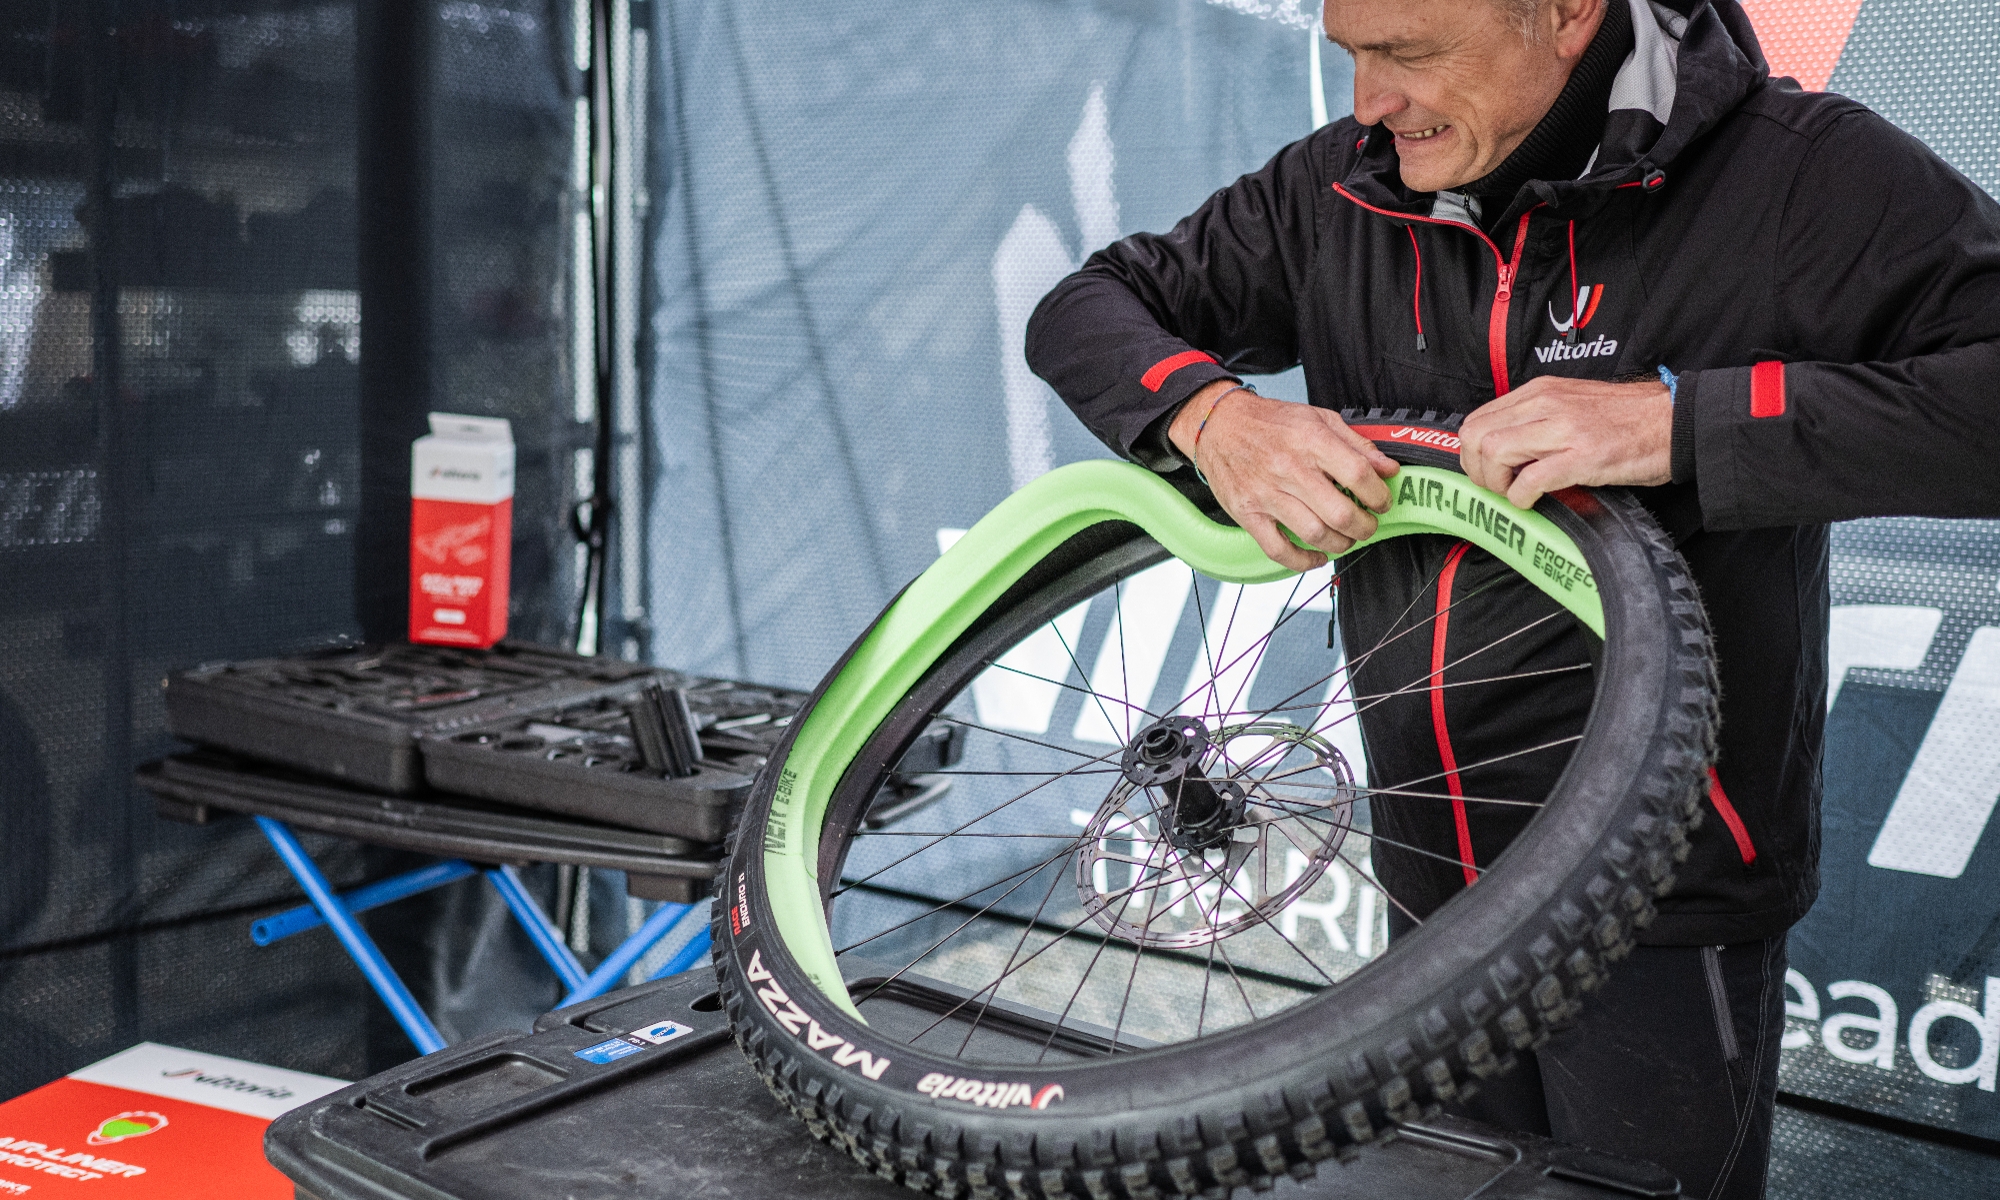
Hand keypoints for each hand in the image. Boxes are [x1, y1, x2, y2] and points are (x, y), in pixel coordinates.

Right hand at [1169, 382, 1399, 571]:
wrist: (1219, 425)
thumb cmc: (1269, 422)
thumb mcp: (1319, 419)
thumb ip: (1356, 444)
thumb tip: (1388, 469)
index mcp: (1311, 441)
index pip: (1358, 475)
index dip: (1378, 495)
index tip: (1381, 502)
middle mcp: (1290, 469)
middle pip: (1340, 513)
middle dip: (1364, 526)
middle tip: (1367, 525)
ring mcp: (1267, 494)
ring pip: (1314, 535)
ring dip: (1339, 544)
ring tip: (1345, 538)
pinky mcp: (1248, 514)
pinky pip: (1278, 550)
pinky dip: (1302, 561)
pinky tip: (1316, 557)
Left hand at [1457, 377, 1672, 508]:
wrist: (1675, 421)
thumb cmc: (1627, 420)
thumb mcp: (1571, 406)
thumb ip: (1536, 421)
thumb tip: (1503, 452)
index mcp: (1540, 392)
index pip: (1477, 419)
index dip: (1472, 453)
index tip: (1487, 471)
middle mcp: (1546, 404)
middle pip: (1475, 436)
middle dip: (1476, 470)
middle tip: (1495, 487)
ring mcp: (1563, 429)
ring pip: (1493, 452)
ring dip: (1495, 483)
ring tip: (1514, 493)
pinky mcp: (1582, 456)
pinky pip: (1529, 479)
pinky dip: (1521, 497)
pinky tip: (1532, 500)